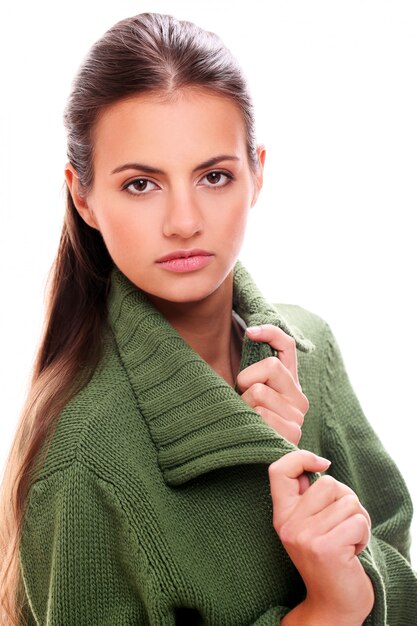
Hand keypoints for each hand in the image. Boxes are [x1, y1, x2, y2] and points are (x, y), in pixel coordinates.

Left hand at [236, 324, 308, 444]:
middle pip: (270, 367)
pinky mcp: (293, 433)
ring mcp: (298, 416)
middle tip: (244, 401)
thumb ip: (252, 371)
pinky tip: (252, 430)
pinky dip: (248, 419)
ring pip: (260, 391)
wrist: (250, 465)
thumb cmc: (244, 423)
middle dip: (247, 380)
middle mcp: (300, 398)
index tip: (249, 332)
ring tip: (247, 419)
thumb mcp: (246, 393)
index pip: (287, 346)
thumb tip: (250, 334)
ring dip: (244, 404)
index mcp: (290, 383)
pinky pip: (261, 413)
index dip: (270, 333)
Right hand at [270, 450, 373, 625]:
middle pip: (328, 483)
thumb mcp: (307, 524)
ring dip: (358, 520)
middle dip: (346, 499)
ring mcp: (305, 536)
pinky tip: (353, 552)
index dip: (301, 457)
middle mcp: (288, 524)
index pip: (278, 470)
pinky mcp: (326, 548)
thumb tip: (314, 464)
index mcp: (281, 514)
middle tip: (342, 524)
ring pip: (348, 502)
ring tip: (347, 539)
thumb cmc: (327, 556)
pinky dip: (363, 535)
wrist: (332, 603)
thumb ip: (306, 496)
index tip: (322, 464)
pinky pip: (358, 521)